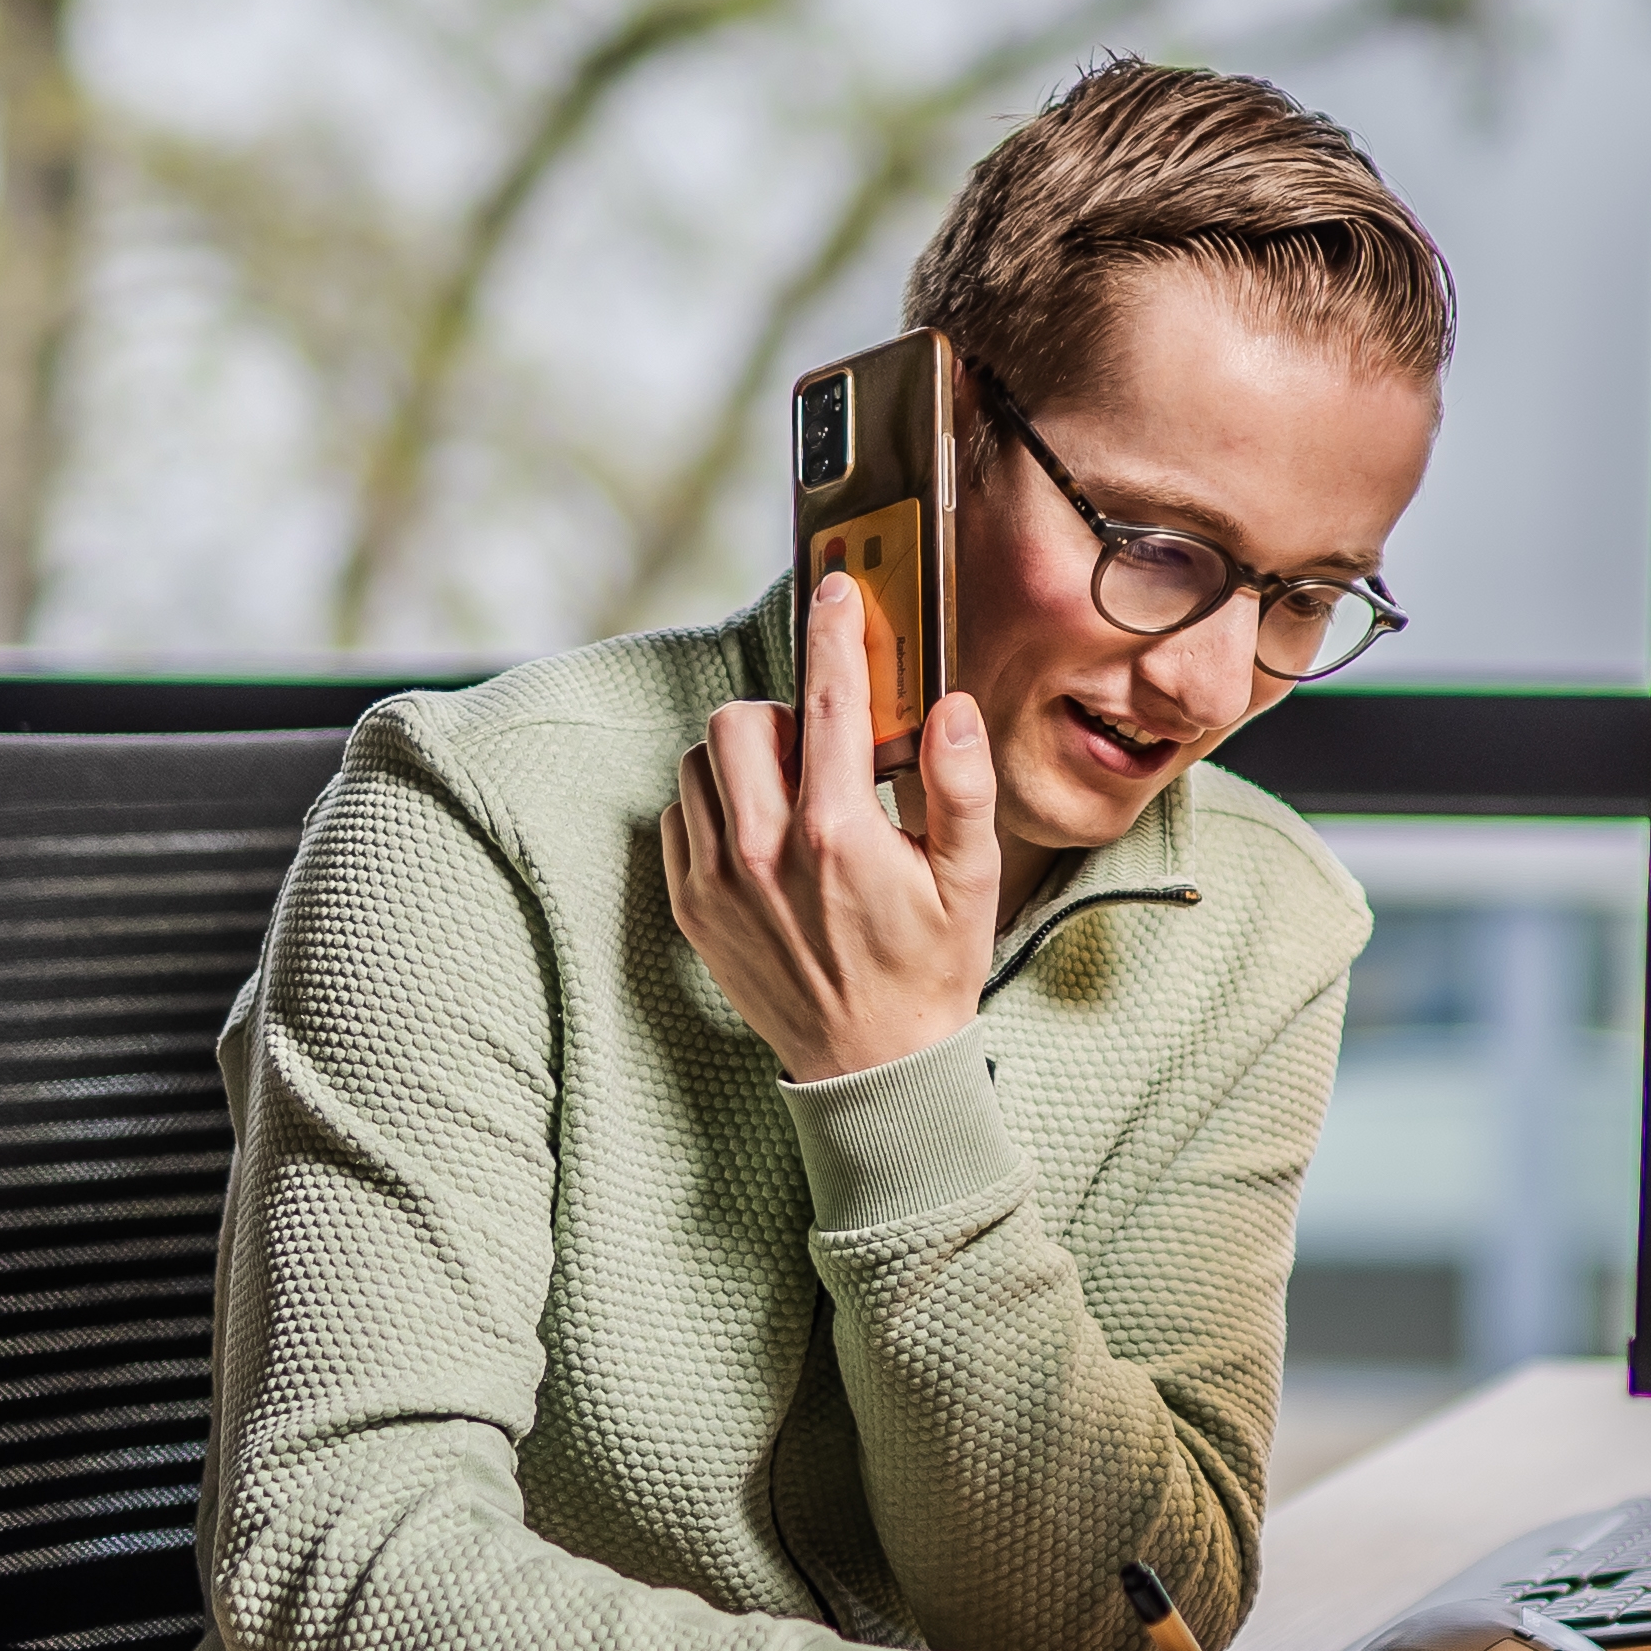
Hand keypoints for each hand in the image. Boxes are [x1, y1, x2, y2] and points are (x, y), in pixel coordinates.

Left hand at [667, 568, 997, 1081]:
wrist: (872, 1065)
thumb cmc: (929, 967)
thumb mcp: (970, 879)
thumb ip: (961, 787)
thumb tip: (949, 707)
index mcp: (839, 833)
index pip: (831, 702)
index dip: (835, 631)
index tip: (836, 586)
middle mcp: (765, 850)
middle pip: (741, 719)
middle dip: (784, 716)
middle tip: (827, 754)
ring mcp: (717, 879)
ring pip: (701, 762)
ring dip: (746, 761)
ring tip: (795, 798)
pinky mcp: (690, 904)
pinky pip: (679, 816)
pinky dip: (715, 808)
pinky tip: (765, 839)